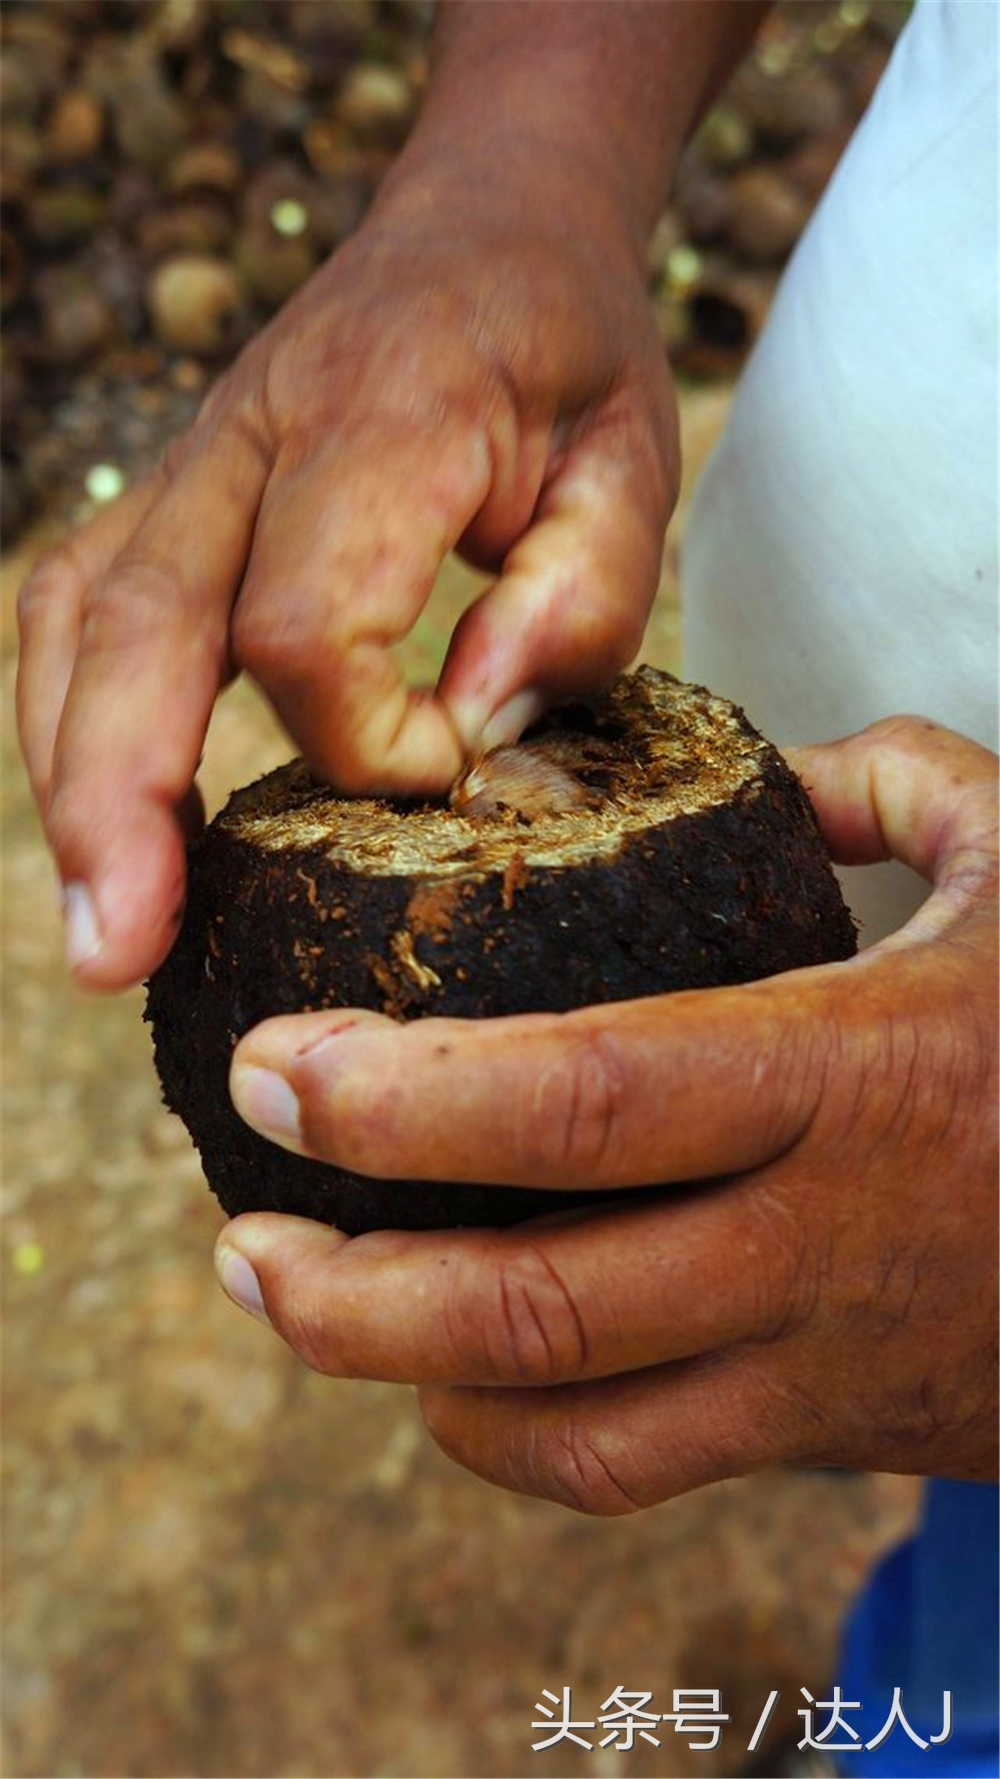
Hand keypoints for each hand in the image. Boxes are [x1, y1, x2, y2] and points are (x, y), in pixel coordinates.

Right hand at [16, 189, 675, 989]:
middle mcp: (249, 434)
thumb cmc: (566, 354)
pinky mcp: (169, 497)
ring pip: (79, 624)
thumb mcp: (632, 463)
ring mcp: (190, 461)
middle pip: (139, 631)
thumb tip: (466, 738)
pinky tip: (97, 824)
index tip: (451, 773)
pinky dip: (69, 719)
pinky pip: (78, 609)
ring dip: (73, 780)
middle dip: (121, 803)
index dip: (365, 739)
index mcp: (382, 416)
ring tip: (99, 932)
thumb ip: (576, 603)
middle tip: (119, 957)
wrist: (487, 227)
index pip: (306, 621)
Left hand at [216, 717, 997, 1510]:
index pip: (592, 1098)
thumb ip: (898, 789)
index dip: (413, 1098)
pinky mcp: (831, 1430)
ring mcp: (825, 1361)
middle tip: (240, 1238)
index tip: (278, 1068)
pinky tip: (447, 1376)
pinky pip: (641, 1470)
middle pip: (545, 1306)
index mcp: (855, 1073)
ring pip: (577, 1427)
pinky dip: (514, 1436)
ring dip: (405, 1382)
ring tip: (301, 1305)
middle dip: (354, 1292)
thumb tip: (783, 768)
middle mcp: (822, 1239)